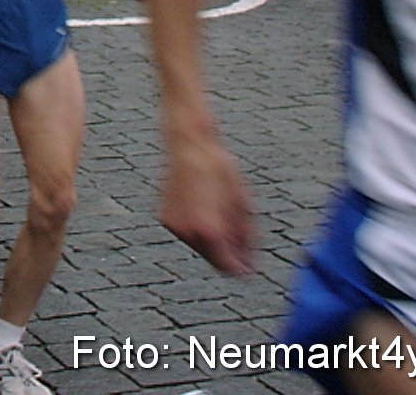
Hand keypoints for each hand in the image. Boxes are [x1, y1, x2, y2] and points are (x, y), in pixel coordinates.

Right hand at [160, 137, 255, 275]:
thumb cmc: (218, 170)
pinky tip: (203, 207)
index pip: (226, 267)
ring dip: (211, 240)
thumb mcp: (242, 205)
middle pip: (212, 260)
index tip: (250, 267)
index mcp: (209, 230)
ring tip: (219, 212)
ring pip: (198, 247)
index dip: (240, 269)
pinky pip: (186, 234)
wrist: (189, 146)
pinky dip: (196, 229)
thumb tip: (250, 262)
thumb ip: (247, 238)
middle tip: (239, 237)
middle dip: (226, 253)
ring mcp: (174, 225)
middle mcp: (188, 232)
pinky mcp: (165, 218)